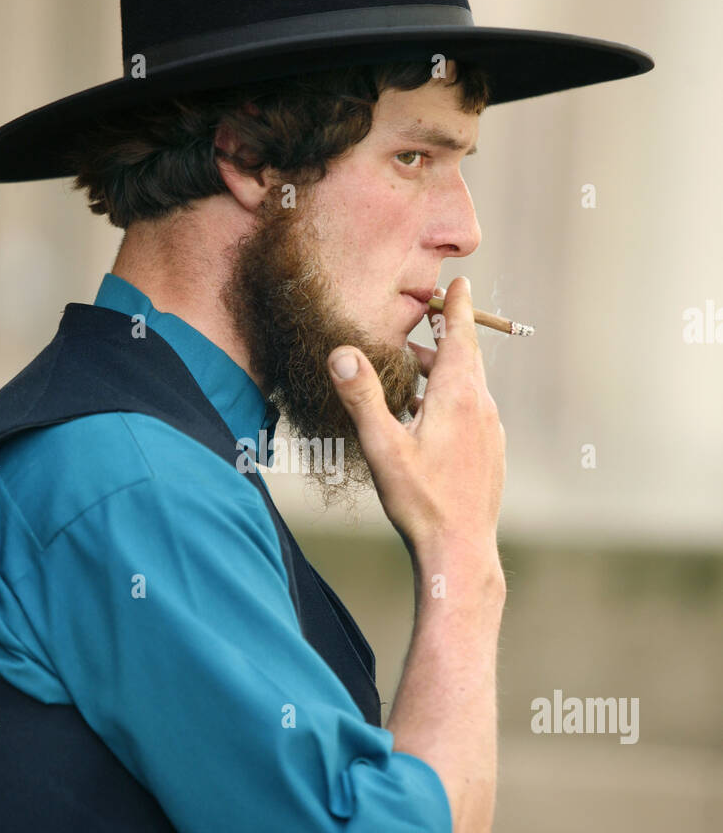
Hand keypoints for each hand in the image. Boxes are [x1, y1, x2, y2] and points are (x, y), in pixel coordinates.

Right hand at [328, 276, 505, 562]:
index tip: (460, 282)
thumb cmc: (421, 500)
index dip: (458, 306)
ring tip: (417, 369)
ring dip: (445, 371)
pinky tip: (430, 418)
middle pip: (466, 358)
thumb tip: (342, 353)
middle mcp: (481, 407)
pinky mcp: (490, 453)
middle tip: (433, 315)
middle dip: (448, 333)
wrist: (460, 550)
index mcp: (458, 397)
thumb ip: (363, 397)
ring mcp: (489, 432)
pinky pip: (472, 411)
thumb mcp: (383, 447)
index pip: (461, 336)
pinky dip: (452, 399)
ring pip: (468, 387)